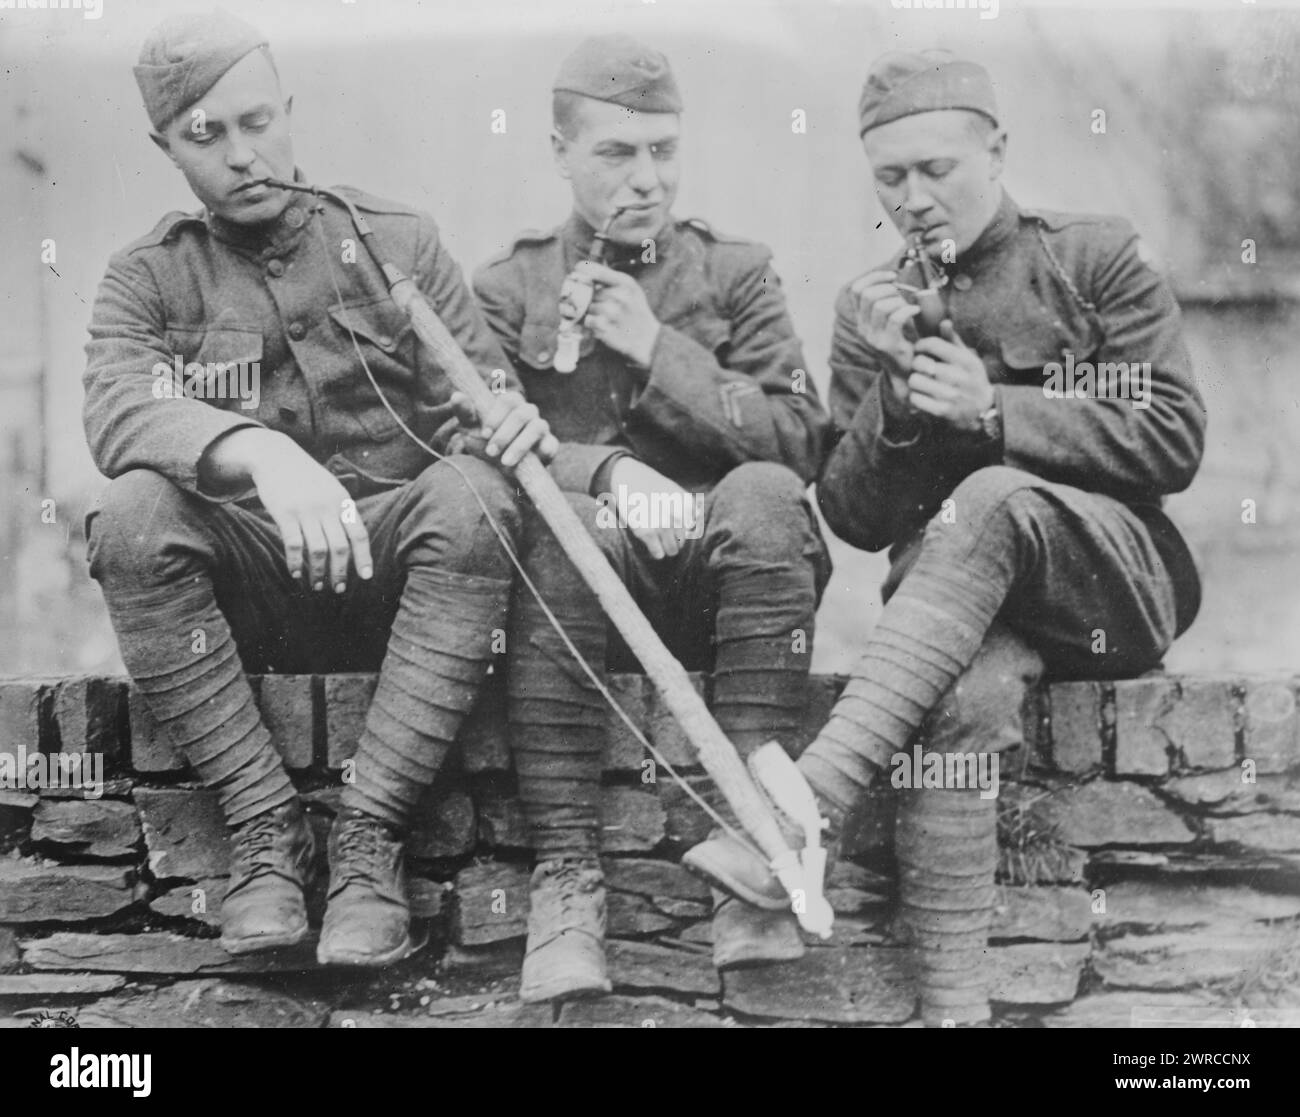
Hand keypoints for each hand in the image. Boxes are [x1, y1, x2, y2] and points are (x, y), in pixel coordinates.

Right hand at [246, 434, 373, 592]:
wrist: (275, 457)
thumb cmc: (306, 479)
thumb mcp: (331, 489)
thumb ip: (343, 512)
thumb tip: (355, 543)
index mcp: (343, 502)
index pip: (359, 534)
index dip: (364, 557)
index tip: (366, 577)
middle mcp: (327, 507)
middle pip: (340, 547)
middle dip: (340, 571)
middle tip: (338, 589)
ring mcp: (306, 510)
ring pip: (318, 549)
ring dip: (318, 572)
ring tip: (317, 585)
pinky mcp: (285, 513)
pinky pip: (293, 544)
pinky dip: (295, 562)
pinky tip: (296, 573)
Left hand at [449, 390, 558, 468]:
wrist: (499, 472)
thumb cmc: (485, 444)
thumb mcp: (470, 429)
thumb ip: (465, 412)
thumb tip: (456, 396)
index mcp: (511, 404)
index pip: (509, 399)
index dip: (497, 415)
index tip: (484, 433)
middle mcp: (528, 413)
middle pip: (523, 413)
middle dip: (505, 434)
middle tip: (491, 452)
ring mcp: (541, 428)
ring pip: (537, 427)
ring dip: (520, 445)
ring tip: (505, 462)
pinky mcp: (549, 446)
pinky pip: (551, 445)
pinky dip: (541, 452)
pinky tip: (527, 464)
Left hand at [576, 261, 660, 367]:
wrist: (648, 338)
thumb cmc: (636, 311)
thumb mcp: (631, 289)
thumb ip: (611, 280)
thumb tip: (584, 272)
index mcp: (625, 283)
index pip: (596, 271)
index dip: (583, 270)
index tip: (577, 271)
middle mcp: (620, 296)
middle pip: (590, 292)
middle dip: (592, 299)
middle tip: (601, 305)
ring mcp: (613, 314)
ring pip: (588, 307)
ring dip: (592, 312)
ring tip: (604, 317)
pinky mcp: (606, 328)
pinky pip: (588, 321)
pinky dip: (591, 324)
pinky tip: (601, 325)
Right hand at [607, 457, 694, 560]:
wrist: (629, 476)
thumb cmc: (651, 486)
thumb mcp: (675, 491)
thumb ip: (687, 509)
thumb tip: (692, 530)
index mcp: (687, 506)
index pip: (691, 530)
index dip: (681, 530)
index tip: (670, 526)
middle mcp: (677, 516)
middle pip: (682, 542)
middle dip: (674, 541)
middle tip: (662, 536)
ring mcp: (662, 524)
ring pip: (672, 550)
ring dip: (666, 548)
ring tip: (658, 542)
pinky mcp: (647, 532)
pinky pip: (658, 553)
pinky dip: (656, 553)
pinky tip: (652, 547)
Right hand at [848, 269, 920, 400]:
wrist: (905, 371)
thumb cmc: (902, 341)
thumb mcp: (887, 320)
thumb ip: (884, 302)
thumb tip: (891, 279)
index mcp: (861, 320)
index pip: (856, 290)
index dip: (874, 277)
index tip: (892, 277)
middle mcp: (863, 328)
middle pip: (868, 295)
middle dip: (889, 288)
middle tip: (902, 296)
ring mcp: (874, 337)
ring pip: (880, 305)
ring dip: (899, 301)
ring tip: (909, 307)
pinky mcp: (888, 344)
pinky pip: (896, 318)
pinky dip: (908, 310)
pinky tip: (916, 312)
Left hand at [909, 321, 994, 431]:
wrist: (983, 408)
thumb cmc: (971, 377)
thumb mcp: (968, 357)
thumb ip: (953, 340)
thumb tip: (944, 322)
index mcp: (965, 360)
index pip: (933, 344)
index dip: (921, 345)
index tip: (920, 349)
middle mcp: (959, 377)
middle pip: (920, 362)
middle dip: (916, 363)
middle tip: (920, 367)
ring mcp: (951, 395)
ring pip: (915, 381)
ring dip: (914, 381)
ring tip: (921, 381)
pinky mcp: (943, 411)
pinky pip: (915, 399)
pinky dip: (915, 397)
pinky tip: (922, 395)